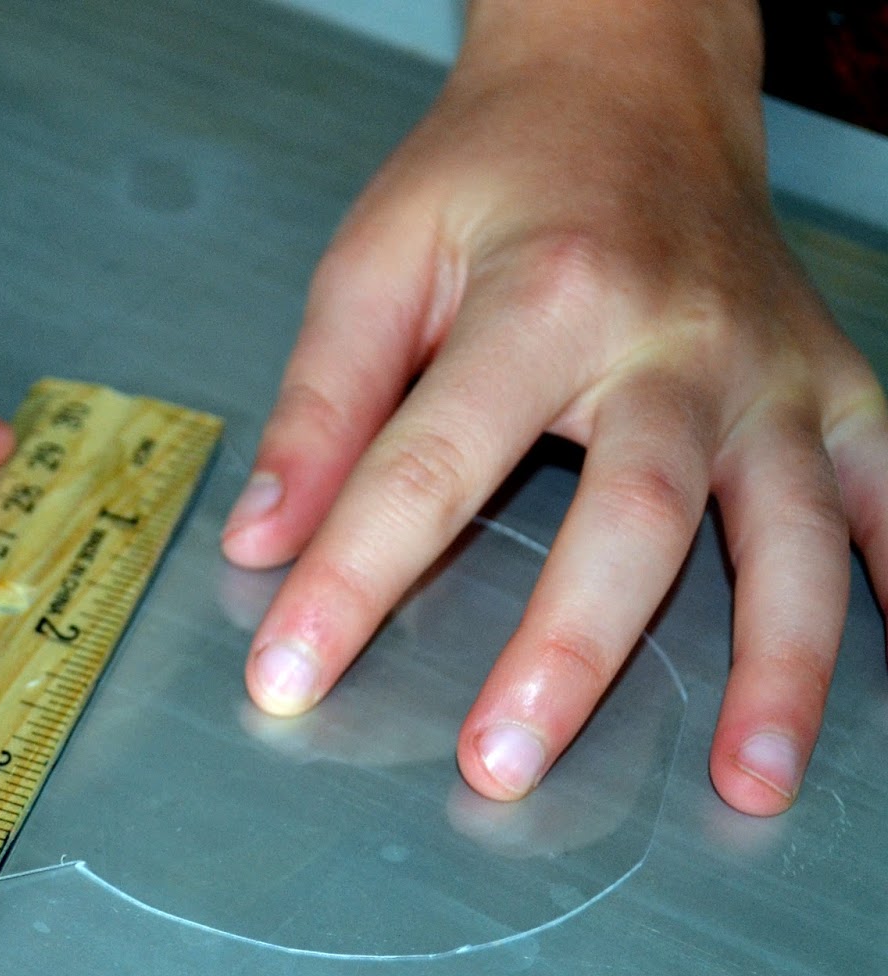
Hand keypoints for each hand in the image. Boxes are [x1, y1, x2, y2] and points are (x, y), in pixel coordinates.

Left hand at [222, 0, 887, 816]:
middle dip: (566, 653)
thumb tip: (260, 541)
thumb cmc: (493, 174)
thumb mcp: (375, 264)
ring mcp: (766, 366)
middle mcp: (673, 337)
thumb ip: (322, 406)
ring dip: (777, 666)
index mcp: (540, 299)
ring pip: (788, 528)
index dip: (349, 581)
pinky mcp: (829, 381)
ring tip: (746, 782)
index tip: (288, 677)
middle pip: (629, 515)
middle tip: (500, 764)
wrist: (627, 80)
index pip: (426, 469)